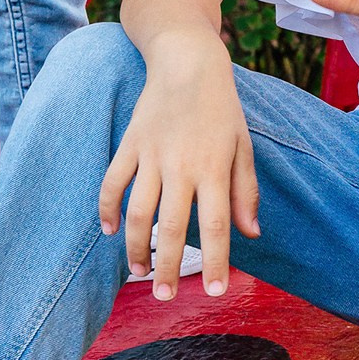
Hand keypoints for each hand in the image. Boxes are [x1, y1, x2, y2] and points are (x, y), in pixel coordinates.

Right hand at [97, 33, 258, 299]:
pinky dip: (107, 209)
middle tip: (164, 297)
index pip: (215, 226)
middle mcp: (181, 166)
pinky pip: (113, 182)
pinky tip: (109, 231)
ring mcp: (151, 155)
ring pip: (138, 212)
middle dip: (168, 267)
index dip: (215, 262)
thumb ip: (245, 191)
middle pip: (171, 228)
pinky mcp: (129, 144)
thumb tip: (250, 234)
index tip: (214, 292)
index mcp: (214, 168)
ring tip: (139, 273)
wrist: (187, 62)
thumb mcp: (243, 146)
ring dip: (136, 247)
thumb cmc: (221, 108)